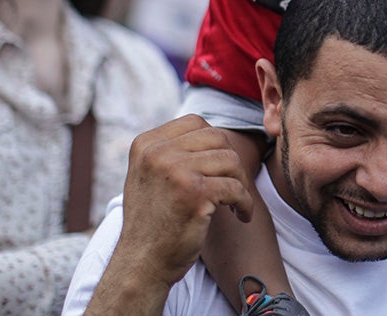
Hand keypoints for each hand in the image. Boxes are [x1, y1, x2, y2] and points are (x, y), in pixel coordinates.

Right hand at [114, 115, 254, 288]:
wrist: (141, 265)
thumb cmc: (153, 222)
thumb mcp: (150, 176)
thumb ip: (171, 151)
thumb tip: (211, 130)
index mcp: (146, 144)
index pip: (195, 123)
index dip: (214, 143)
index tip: (219, 167)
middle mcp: (157, 152)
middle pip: (217, 137)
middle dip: (230, 162)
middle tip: (232, 185)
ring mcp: (175, 170)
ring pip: (230, 160)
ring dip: (241, 182)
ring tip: (235, 202)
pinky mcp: (194, 193)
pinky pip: (236, 187)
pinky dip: (245, 202)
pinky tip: (241, 215)